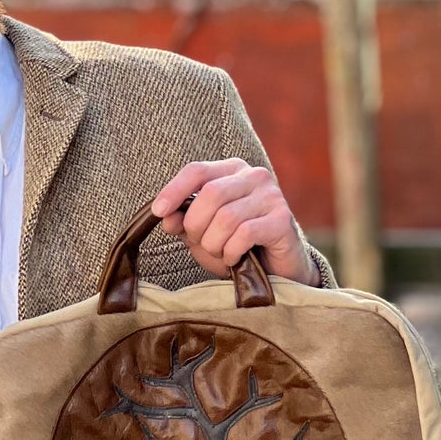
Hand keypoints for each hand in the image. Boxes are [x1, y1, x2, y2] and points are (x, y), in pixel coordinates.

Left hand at [152, 160, 317, 285]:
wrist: (276, 269)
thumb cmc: (236, 246)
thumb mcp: (202, 233)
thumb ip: (182, 221)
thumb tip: (163, 215)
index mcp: (232, 171)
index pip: (197, 170)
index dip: (174, 190)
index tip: (158, 212)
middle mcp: (254, 176)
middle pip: (210, 193)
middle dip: (196, 226)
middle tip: (200, 243)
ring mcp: (271, 196)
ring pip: (226, 217)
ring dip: (214, 243)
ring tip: (219, 253)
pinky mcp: (282, 220)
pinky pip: (244, 234)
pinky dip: (231, 251)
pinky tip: (234, 258)